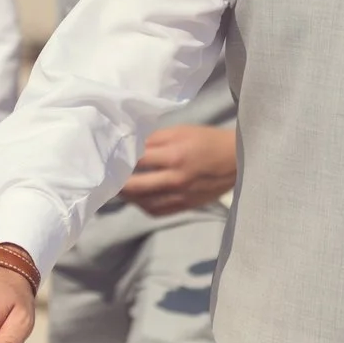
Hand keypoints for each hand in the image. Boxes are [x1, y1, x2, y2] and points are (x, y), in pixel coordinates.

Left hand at [119, 125, 236, 214]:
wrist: (236, 160)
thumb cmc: (207, 140)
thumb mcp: (181, 131)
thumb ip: (155, 140)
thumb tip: (132, 146)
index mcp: (174, 155)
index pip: (137, 160)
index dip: (120, 159)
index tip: (108, 157)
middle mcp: (175, 179)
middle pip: (135, 186)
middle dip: (118, 182)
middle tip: (106, 177)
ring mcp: (180, 196)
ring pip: (144, 202)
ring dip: (128, 196)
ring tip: (119, 188)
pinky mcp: (185, 206)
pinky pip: (157, 211)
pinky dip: (143, 206)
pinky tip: (137, 198)